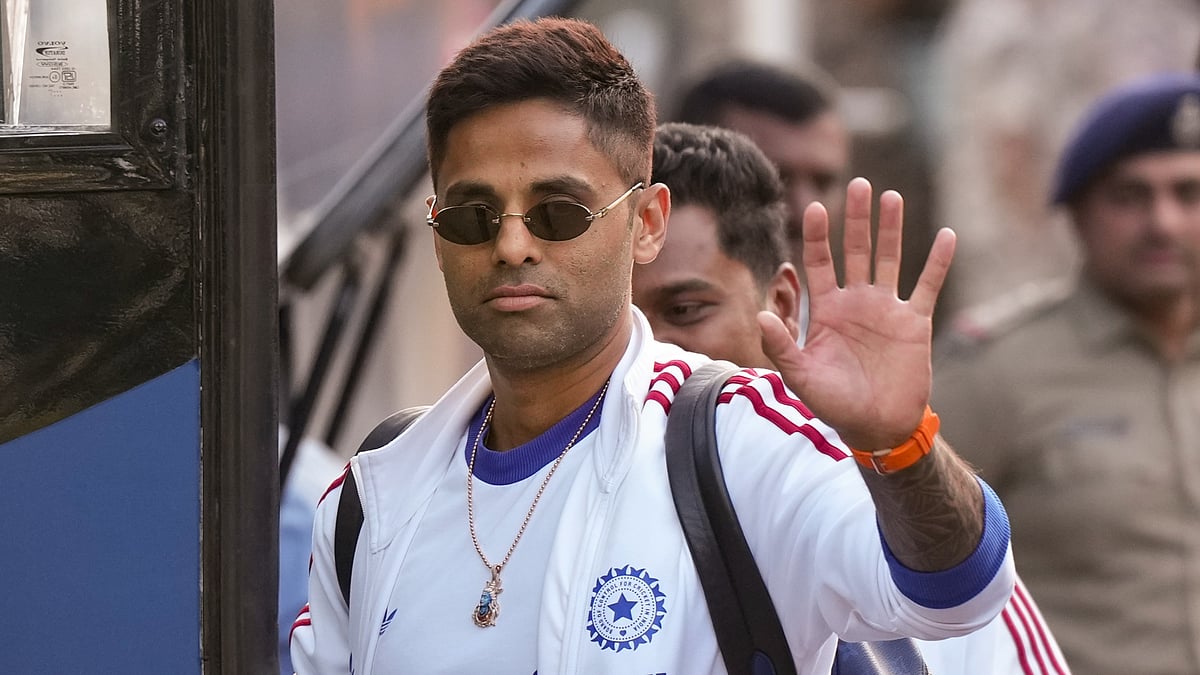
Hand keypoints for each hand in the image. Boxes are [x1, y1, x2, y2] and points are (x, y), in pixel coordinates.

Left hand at [758, 177, 954, 449]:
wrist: (876, 426)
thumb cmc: (834, 403)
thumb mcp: (800, 376)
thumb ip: (781, 346)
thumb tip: (761, 315)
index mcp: (826, 310)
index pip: (819, 263)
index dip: (818, 236)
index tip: (815, 207)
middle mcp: (856, 302)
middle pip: (856, 250)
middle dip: (856, 219)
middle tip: (859, 183)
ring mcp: (887, 309)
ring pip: (890, 259)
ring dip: (892, 229)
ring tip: (892, 197)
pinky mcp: (915, 322)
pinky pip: (928, 286)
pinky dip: (938, 262)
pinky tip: (947, 235)